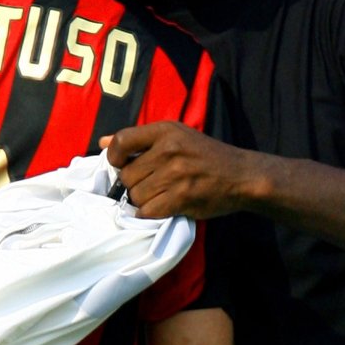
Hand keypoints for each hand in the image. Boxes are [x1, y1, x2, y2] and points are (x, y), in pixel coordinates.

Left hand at [103, 121, 253, 218]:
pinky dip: (151, 213)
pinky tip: (163, 206)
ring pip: (136, 196)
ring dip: (143, 200)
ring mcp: (176, 174)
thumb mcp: (175, 136)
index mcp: (165, 130)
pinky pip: (148, 211)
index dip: (114, 157)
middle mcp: (169, 149)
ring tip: (160, 194)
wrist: (242, 176)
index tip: (121, 164)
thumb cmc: (205, 155)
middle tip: (151, 183)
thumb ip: (138, 140)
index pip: (122, 141)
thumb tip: (102, 143)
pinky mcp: (182, 197)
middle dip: (134, 184)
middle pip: (126, 175)